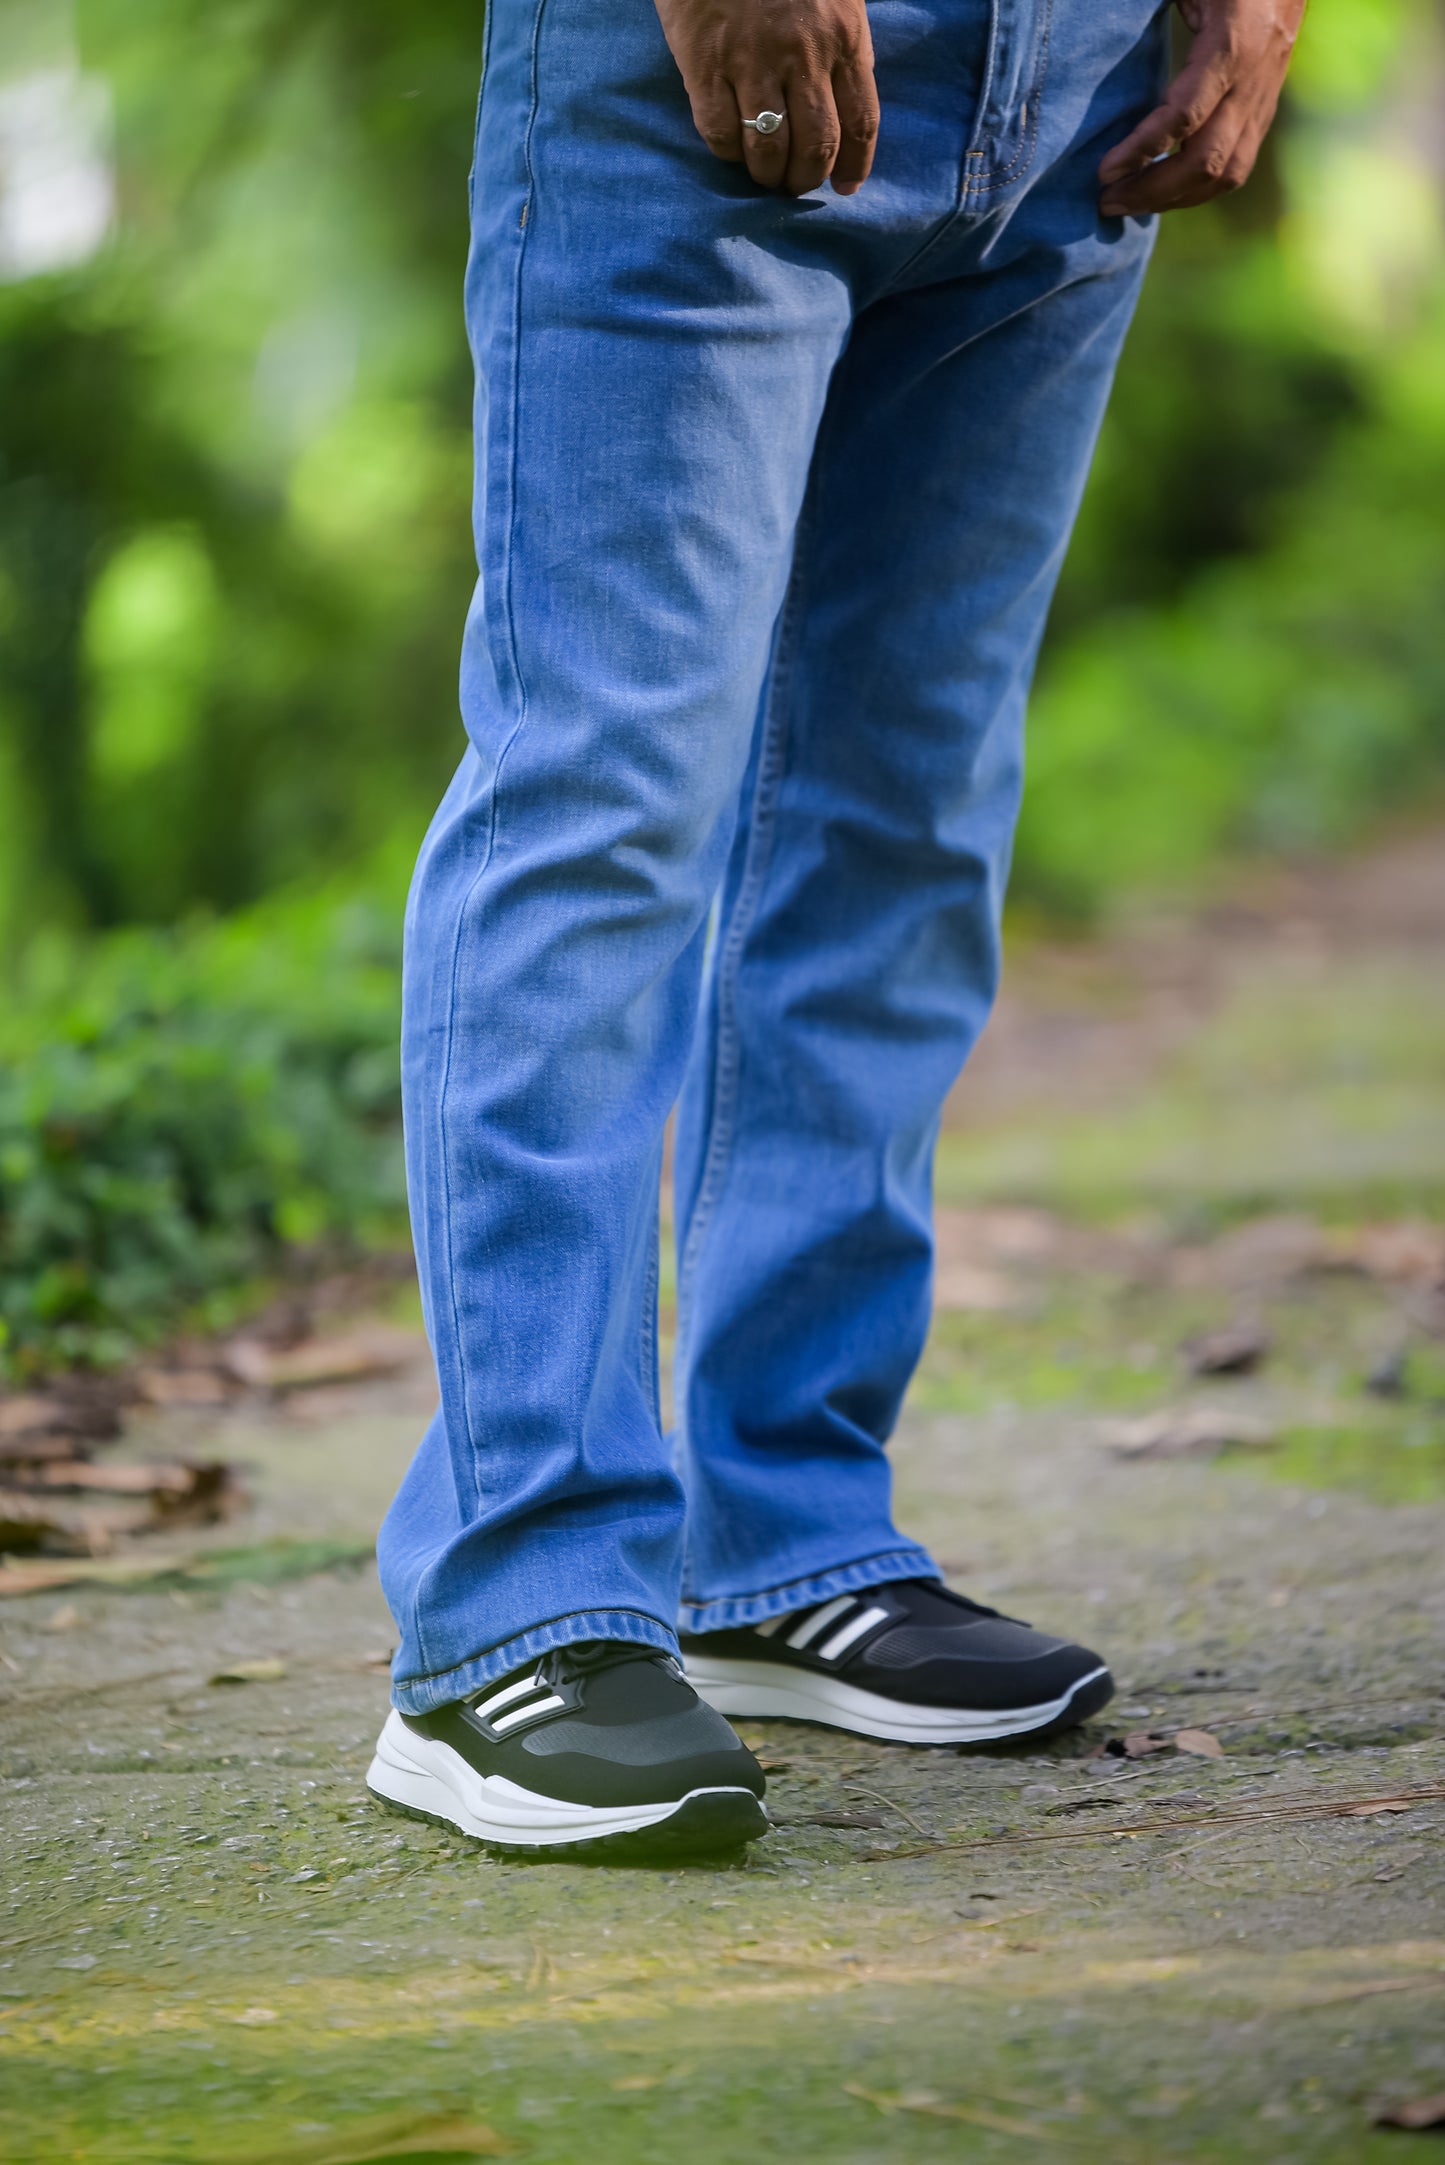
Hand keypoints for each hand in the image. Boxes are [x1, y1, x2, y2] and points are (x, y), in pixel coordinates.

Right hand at [653, 0, 879, 195]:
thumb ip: (843, 44)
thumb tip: (847, 105)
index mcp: (844, 38)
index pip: (861, 123)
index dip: (854, 166)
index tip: (844, 188)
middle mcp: (804, 56)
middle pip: (816, 146)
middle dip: (806, 178)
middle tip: (794, 184)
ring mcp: (752, 61)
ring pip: (768, 149)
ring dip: (767, 174)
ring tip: (763, 174)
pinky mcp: (705, 64)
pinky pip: (719, 133)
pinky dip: (728, 153)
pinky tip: (731, 147)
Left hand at [1098, 0, 1304, 216]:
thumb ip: (1148, 11)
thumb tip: (1104, 29)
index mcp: (1231, 44)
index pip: (1184, 116)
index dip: (1142, 150)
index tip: (1104, 172)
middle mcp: (1252, 81)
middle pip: (1206, 161)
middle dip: (1153, 191)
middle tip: (1107, 202)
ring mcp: (1263, 100)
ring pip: (1226, 173)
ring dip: (1174, 199)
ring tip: (1129, 204)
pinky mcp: (1264, 111)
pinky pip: (1236, 166)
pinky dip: (1196, 189)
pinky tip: (1164, 192)